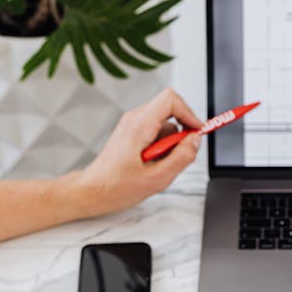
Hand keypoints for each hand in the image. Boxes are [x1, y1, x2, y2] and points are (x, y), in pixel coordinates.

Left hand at [75, 87, 202, 215]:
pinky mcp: (132, 133)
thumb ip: (180, 158)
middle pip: (170, 112)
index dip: (189, 114)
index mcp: (139, 126)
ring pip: (164, 125)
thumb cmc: (116, 187)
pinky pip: (156, 132)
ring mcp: (132, 125)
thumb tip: (195, 141)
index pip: (171, 100)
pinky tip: (151, 165)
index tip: (197, 132)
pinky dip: (161, 148)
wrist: (93, 191)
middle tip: (177, 157)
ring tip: (158, 166)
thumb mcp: (156, 178)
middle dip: (180, 135)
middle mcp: (134, 119)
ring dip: (169, 145)